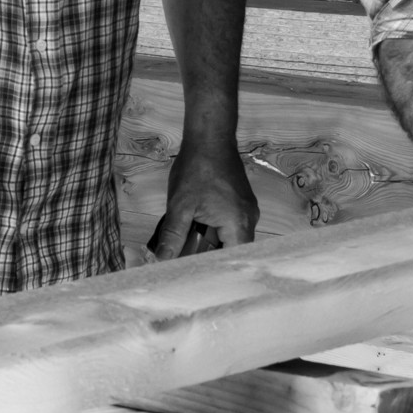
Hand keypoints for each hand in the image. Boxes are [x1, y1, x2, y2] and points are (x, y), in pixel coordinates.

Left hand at [150, 140, 258, 259]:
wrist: (210, 138)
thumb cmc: (197, 167)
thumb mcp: (180, 205)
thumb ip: (173, 236)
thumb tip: (163, 260)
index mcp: (238, 224)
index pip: (231, 262)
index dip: (212, 271)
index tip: (193, 274)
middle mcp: (249, 219)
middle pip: (231, 252)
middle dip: (207, 256)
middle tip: (184, 256)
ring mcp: (247, 210)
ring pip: (230, 239)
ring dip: (209, 242)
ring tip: (188, 239)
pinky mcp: (241, 203)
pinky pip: (230, 226)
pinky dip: (214, 230)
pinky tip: (196, 225)